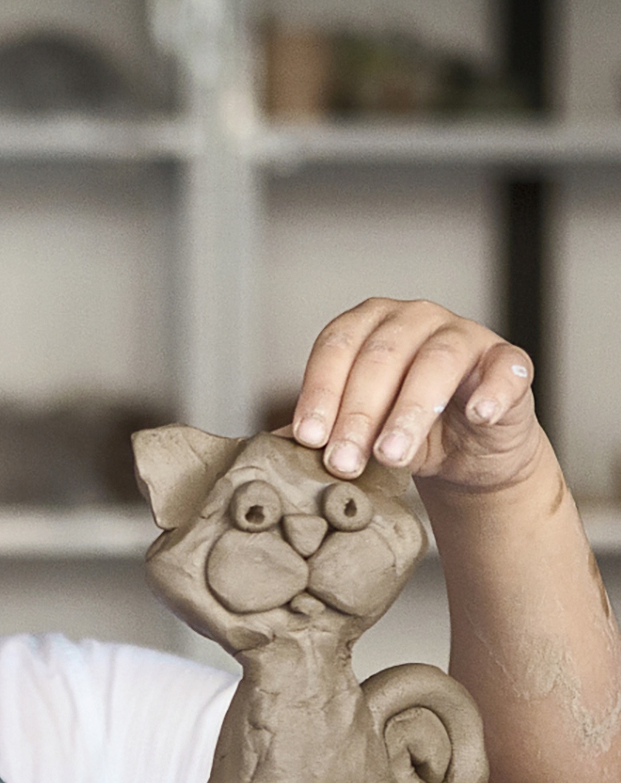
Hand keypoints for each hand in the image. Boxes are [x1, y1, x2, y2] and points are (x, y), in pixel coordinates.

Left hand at [290, 298, 546, 493]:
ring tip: (390, 456)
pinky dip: (493, 390)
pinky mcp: (509, 362)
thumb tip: (274, 447)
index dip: (319, 392)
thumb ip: (322, 432)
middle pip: (380, 356)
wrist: (465, 456)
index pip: (336, 347)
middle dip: (356, 414)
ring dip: (409, 411)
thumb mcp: (355, 434)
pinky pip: (505, 368)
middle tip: (342, 462)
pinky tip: (478, 415)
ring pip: (435, 362)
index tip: (307, 438)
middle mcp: (415, 320)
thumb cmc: (400, 434)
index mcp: (368, 327)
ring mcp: (466, 336)